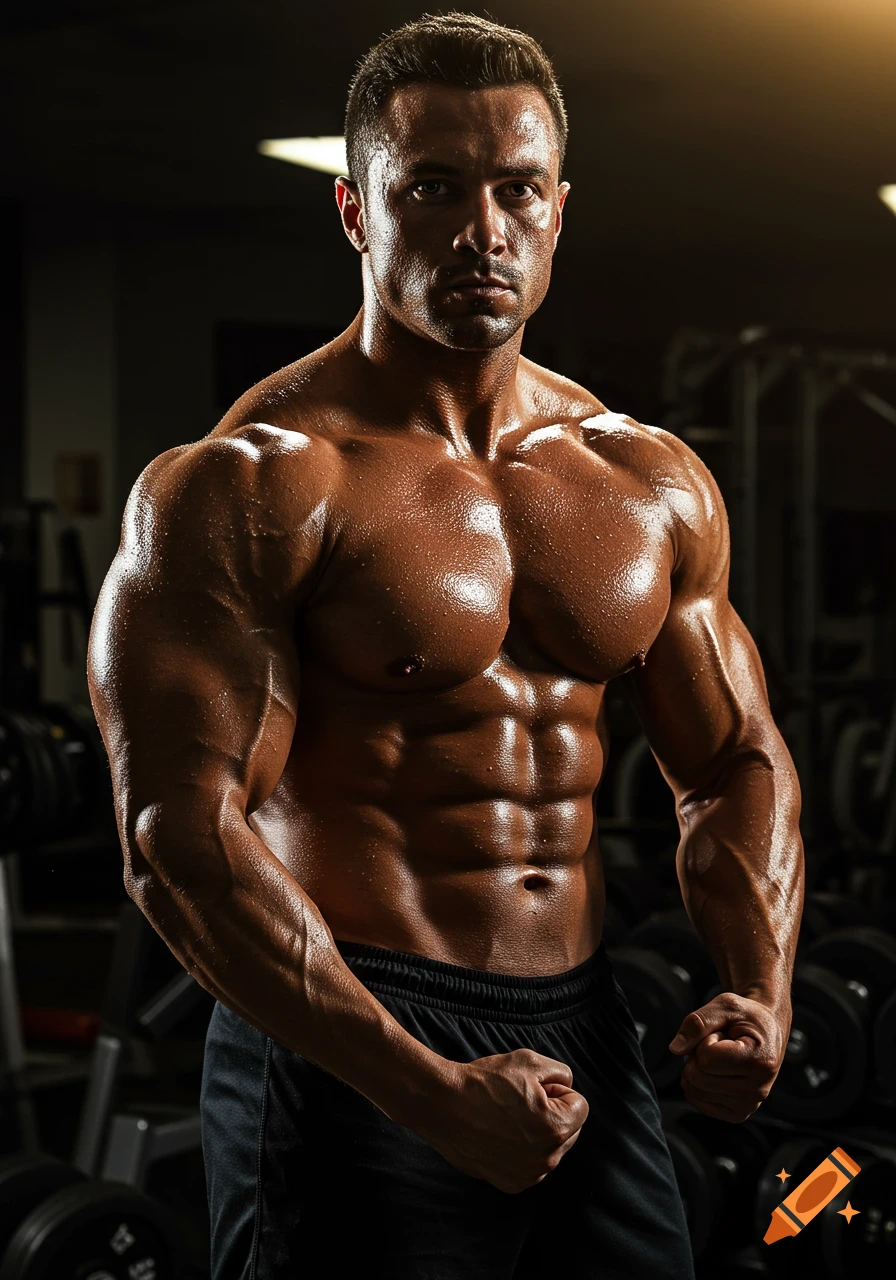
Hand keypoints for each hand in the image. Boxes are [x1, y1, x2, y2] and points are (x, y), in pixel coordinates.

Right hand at [416, 1048, 589, 1193]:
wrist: (443, 1105)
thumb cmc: (484, 1082)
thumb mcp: (529, 1061)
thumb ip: (560, 1073)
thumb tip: (566, 1086)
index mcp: (556, 1128)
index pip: (580, 1106)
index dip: (557, 1090)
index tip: (533, 1087)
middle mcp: (546, 1158)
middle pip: (569, 1130)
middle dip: (553, 1112)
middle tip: (520, 1099)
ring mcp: (528, 1175)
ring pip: (550, 1148)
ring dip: (538, 1133)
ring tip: (506, 1117)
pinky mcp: (510, 1183)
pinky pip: (531, 1164)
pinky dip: (522, 1150)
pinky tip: (499, 1134)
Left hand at [668, 991, 790, 1122]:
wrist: (767, 1031)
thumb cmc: (745, 1016)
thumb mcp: (725, 1005)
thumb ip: (697, 1023)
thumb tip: (675, 1049)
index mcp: (759, 1062)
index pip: (705, 1059)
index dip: (706, 1040)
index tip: (725, 1034)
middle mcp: (758, 1090)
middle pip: (697, 1078)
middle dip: (699, 1055)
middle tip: (721, 1045)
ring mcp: (749, 1105)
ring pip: (695, 1091)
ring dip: (700, 1069)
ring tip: (723, 1057)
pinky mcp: (738, 1114)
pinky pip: (699, 1102)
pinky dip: (700, 1084)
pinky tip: (720, 1072)